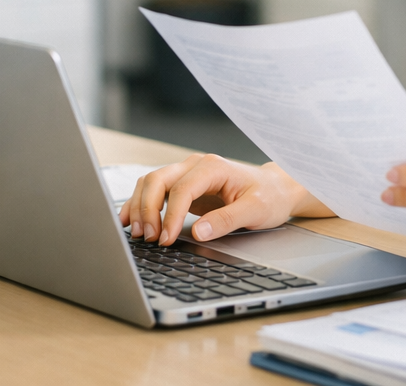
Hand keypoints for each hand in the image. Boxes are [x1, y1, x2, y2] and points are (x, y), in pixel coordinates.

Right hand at [118, 154, 333, 245]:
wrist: (276, 189)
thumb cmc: (269, 197)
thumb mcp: (255, 211)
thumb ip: (227, 220)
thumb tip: (198, 232)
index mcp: (213, 167)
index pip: (181, 189)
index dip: (169, 215)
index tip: (165, 240)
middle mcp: (196, 165)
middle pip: (158, 180)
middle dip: (148, 209)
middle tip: (148, 238)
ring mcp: (187, 173)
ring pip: (151, 182)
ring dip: (140, 206)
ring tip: (138, 234)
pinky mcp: (183, 185)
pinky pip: (154, 190)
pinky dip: (140, 204)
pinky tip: (130, 220)